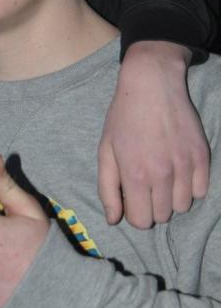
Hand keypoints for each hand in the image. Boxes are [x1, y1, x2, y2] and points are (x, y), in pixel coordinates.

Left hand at [99, 41, 209, 227]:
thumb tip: (113, 220)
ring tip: (160, 176)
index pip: (140, 221)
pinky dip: (189, 187)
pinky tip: (177, 170)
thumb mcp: (105, 151)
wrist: (151, 86)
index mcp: (134, 174)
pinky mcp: (202, 157)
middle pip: (162, 216)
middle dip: (150, 205)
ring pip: (182, 206)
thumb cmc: (123, 118)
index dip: (134, 213)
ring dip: (170, 197)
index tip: (131, 199)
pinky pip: (201, 191)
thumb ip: (107, 189)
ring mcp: (185, 165)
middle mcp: (162, 174)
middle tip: (144, 184)